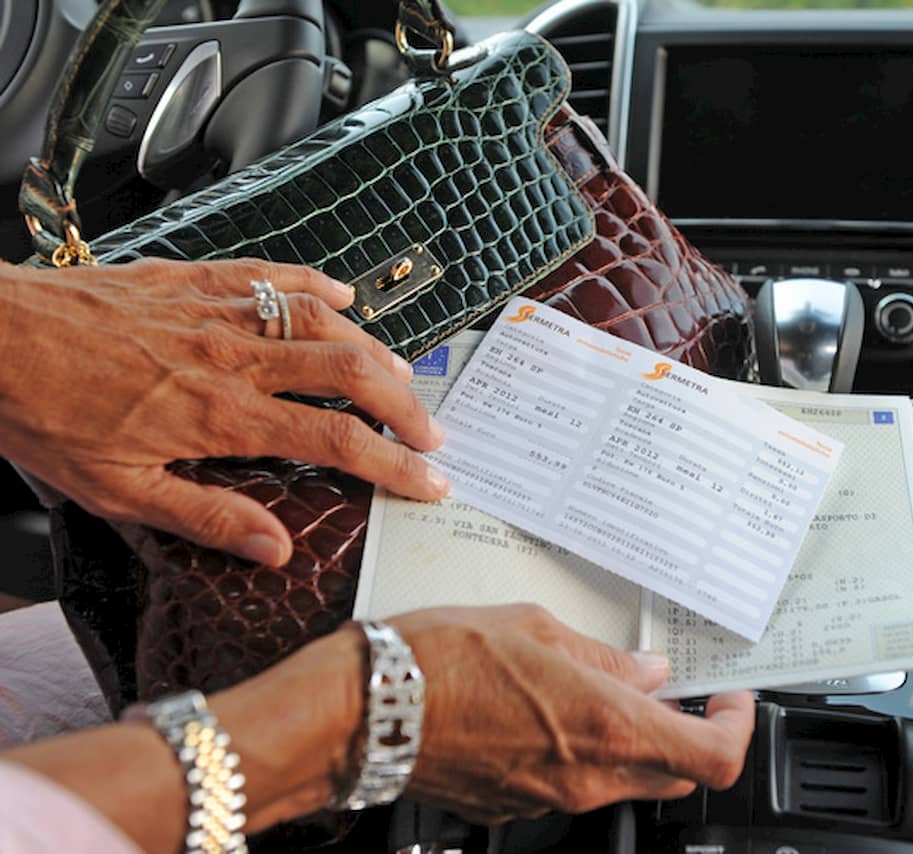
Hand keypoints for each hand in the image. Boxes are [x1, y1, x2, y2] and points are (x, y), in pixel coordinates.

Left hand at [0, 258, 447, 565]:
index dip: (394, 461)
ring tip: (401, 377)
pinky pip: (274, 274)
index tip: (429, 479)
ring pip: (324, 321)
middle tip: (432, 432)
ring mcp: (219, 311)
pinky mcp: (196, 278)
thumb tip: (275, 548)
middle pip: (351, 373)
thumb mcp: (119, 491)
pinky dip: (318, 285)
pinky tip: (344, 297)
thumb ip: (206, 516)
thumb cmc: (45, 415)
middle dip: (405, 405)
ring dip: (375, 349)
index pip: (335, 439)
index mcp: (221, 415)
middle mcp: (234, 358)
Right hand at [388, 605, 755, 823]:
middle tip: (667, 689)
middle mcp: (587, 777)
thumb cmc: (438, 660)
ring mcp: (550, 801)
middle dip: (684, 733)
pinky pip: (571, 786)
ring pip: (623, 781)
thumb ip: (603, 656)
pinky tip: (547, 710)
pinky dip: (580, 753)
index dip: (738, 730)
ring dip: (629, 741)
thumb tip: (645, 670)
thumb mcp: (534, 628)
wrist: (362, 712)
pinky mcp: (515, 808)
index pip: (712, 757)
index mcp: (606, 727)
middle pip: (674, 774)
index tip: (732, 701)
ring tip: (598, 687)